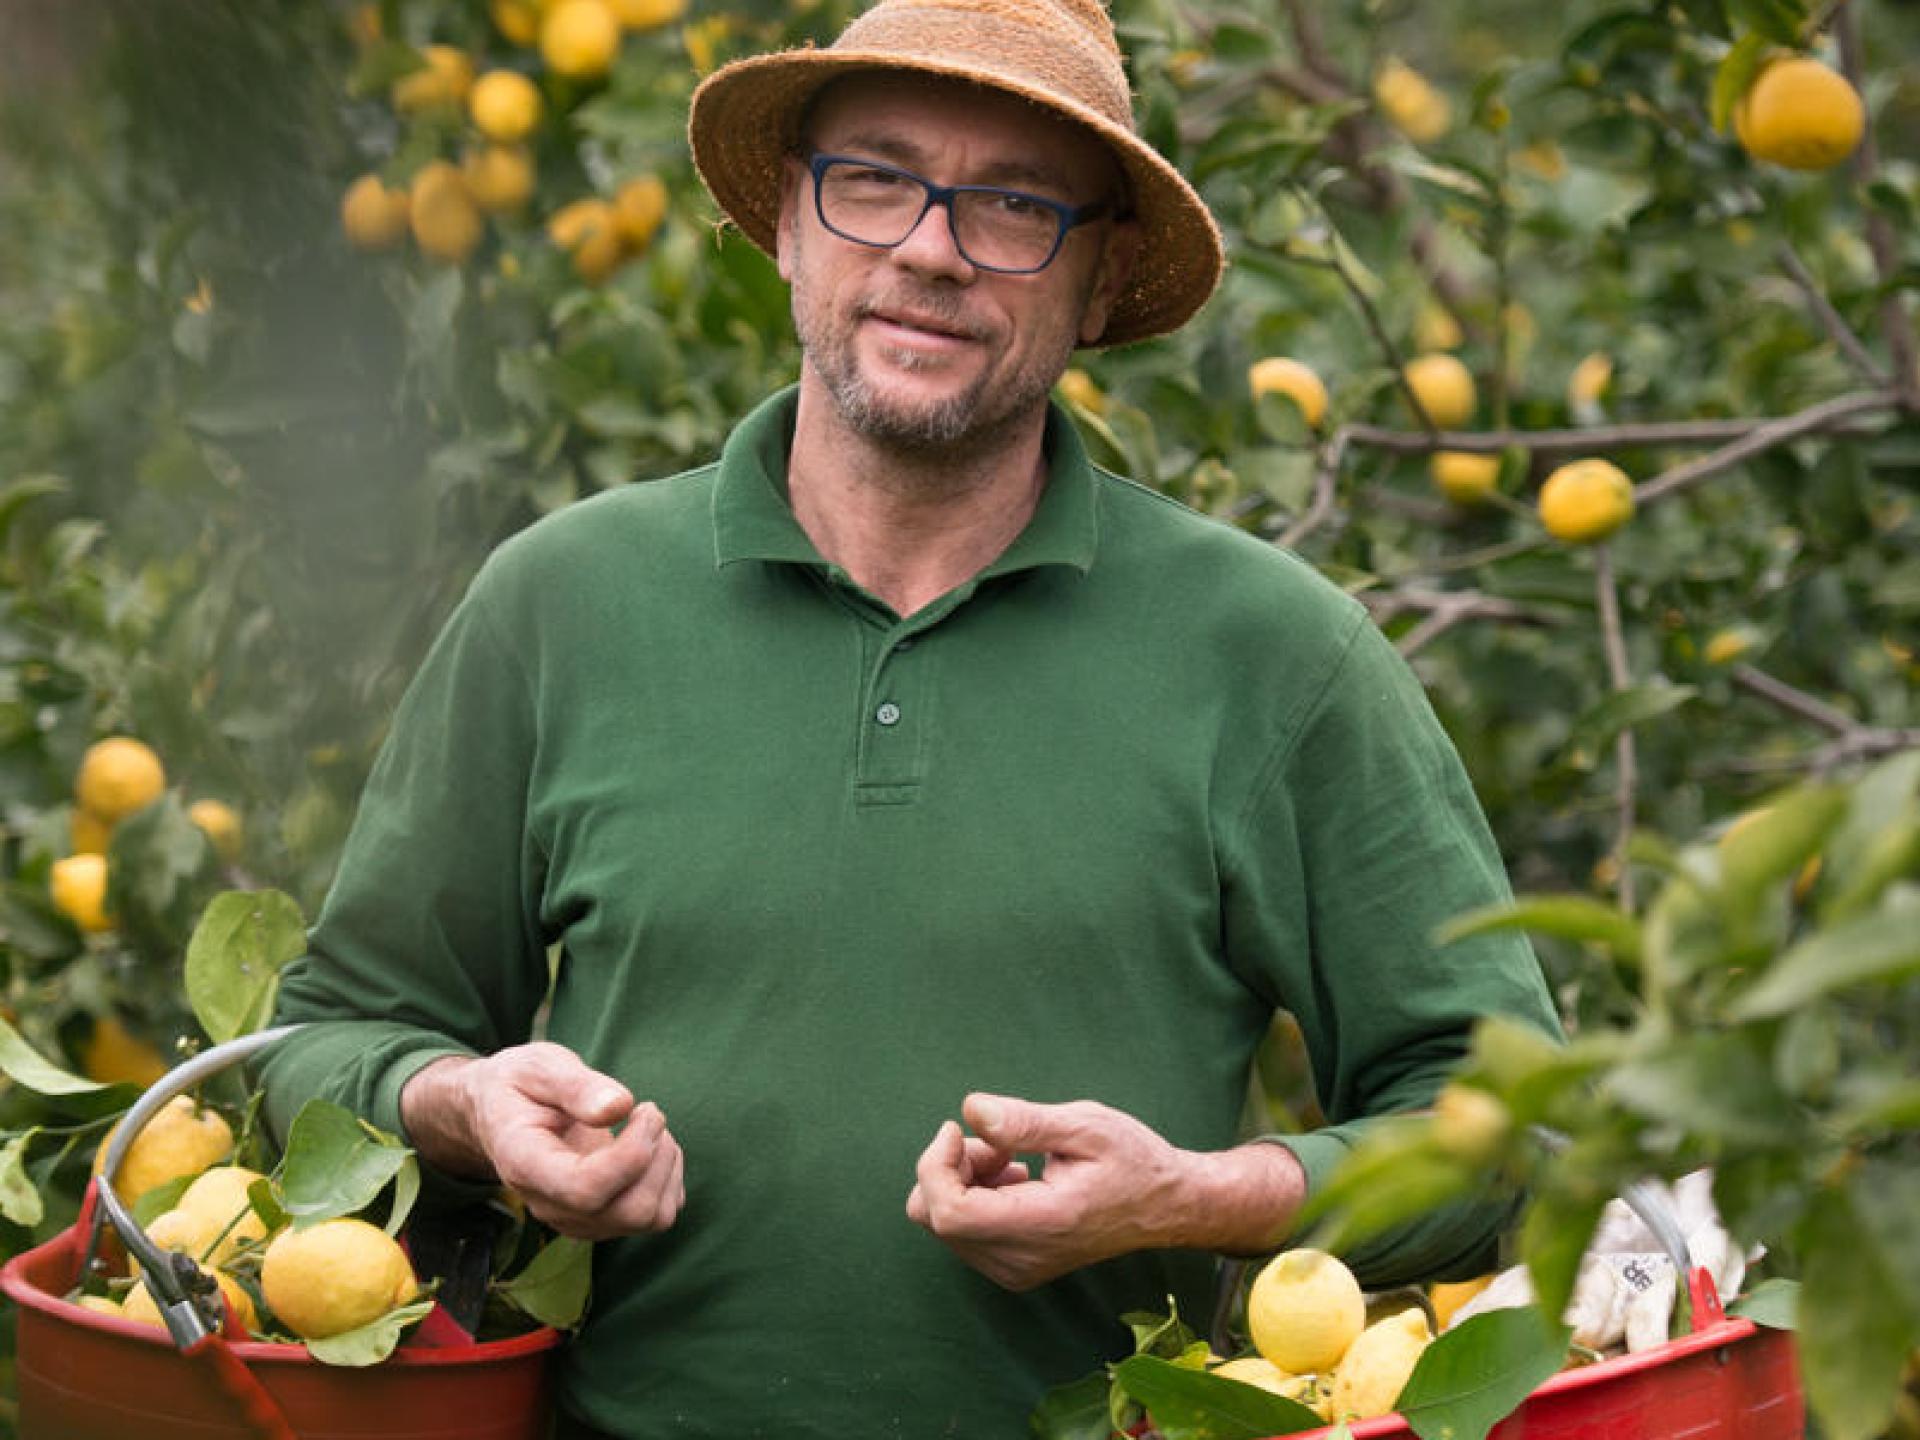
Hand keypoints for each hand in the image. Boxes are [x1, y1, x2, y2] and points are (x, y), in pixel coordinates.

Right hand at [403, 1043, 684, 1240]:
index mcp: (526, 1165)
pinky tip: (646, 1145)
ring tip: (646, 1125)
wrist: (503, 1114)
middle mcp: (550, 1205)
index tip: (643, 1108)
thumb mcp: (539, 1067)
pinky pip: (658, 1214)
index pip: (585, 1189)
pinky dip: (668, 1177)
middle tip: (648, 1112)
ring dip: (666, 1166)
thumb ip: (576, 1086)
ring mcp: (578, 1218)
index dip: (631, 1154)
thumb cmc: (522, 1085)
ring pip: (650, 1217)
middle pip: (629, 1212)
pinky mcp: (603, 1219)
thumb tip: (619, 1107)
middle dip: (657, 1158)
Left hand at [906, 1094, 1300, 1290]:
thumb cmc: (1132, 1160)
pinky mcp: (1013, 1268)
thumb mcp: (1085, 1125)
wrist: (1167, 1207)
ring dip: (963, 1180)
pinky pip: (963, 1232)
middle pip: (934, 1217)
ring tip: (1014, 1159)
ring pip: (943, 1224)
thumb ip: (1024, 1122)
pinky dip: (973, 1196)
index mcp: (1041, 1225)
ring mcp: (1015, 1270)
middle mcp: (1021, 1260)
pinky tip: (1016, 1177)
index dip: (936, 1166)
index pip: (949, 1213)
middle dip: (950, 1167)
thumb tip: (971, 1111)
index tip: (957, 1129)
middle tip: (999, 1143)